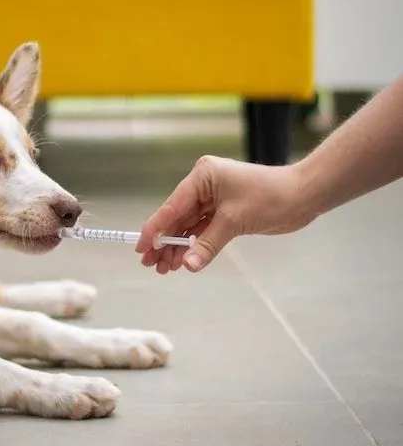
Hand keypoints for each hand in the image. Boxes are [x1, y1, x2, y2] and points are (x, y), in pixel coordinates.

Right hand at [135, 156, 316, 273]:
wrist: (304, 196)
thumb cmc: (270, 197)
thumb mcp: (234, 221)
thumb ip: (207, 244)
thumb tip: (188, 266)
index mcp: (202, 177)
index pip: (172, 206)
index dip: (155, 229)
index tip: (141, 248)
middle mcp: (204, 185)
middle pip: (177, 218)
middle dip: (165, 243)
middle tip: (151, 265)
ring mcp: (213, 198)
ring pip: (188, 226)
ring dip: (178, 247)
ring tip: (165, 269)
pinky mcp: (224, 211)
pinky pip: (202, 230)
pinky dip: (194, 245)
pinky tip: (184, 261)